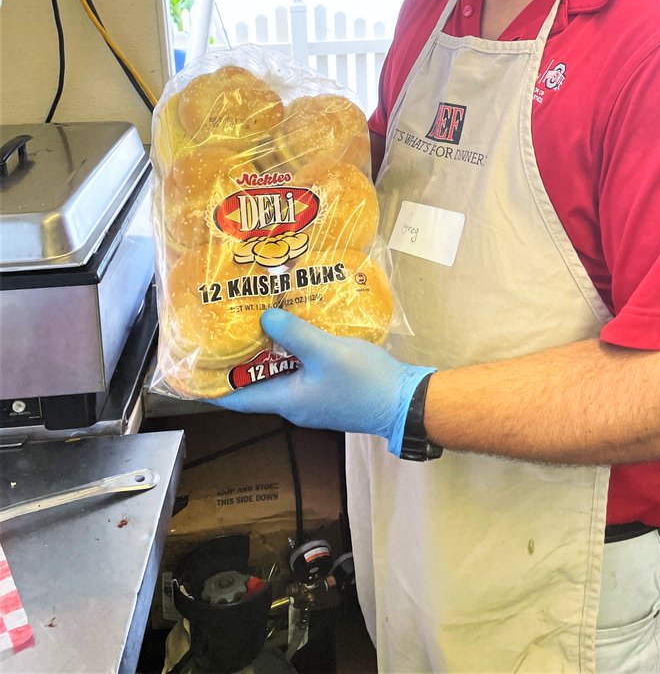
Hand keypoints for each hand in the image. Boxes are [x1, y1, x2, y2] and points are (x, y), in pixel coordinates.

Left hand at [214, 308, 434, 456]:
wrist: (404, 401)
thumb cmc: (363, 381)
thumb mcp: (325, 351)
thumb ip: (293, 333)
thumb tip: (264, 317)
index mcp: (286, 400)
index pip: (237, 398)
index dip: (212, 386)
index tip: (192, 368)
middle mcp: (295, 404)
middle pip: (257, 383)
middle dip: (242, 359)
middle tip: (229, 327)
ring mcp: (314, 400)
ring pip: (280, 375)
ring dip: (270, 353)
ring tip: (260, 321)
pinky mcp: (330, 392)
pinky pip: (301, 372)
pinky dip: (293, 354)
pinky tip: (298, 331)